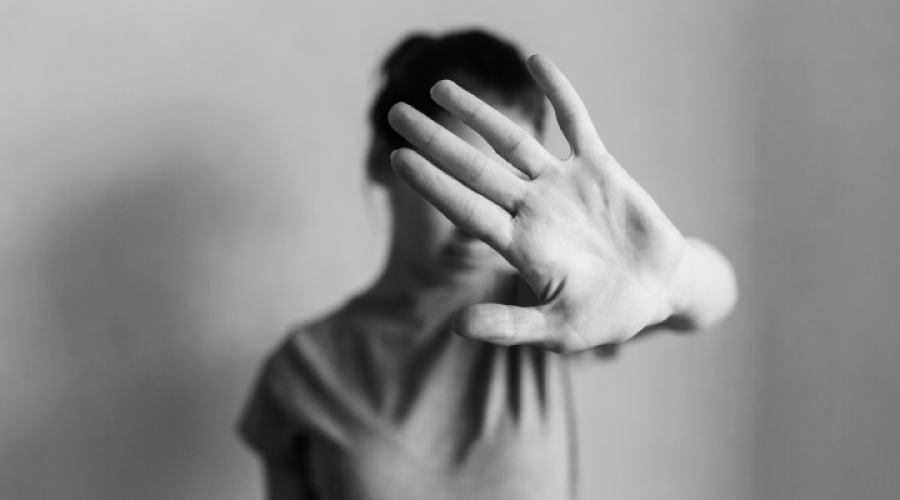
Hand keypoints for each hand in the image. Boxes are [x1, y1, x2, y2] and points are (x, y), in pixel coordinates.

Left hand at [388, 55, 687, 352]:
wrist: (658, 291)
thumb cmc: (606, 316)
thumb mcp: (559, 330)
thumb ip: (511, 326)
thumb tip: (461, 327)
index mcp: (520, 244)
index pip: (465, 207)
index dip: (433, 183)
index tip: (397, 159)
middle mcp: (532, 208)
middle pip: (475, 167)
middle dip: (436, 141)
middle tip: (397, 115)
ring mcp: (562, 185)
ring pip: (512, 140)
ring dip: (478, 113)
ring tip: (439, 88)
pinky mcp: (597, 167)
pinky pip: (575, 121)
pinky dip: (557, 92)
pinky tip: (534, 61)